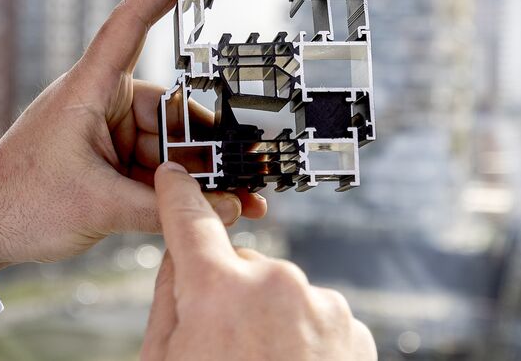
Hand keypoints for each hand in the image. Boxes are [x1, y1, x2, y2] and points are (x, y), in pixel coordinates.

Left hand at [0, 0, 266, 273]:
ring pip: (168, 143)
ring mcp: (103, 133)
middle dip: (212, 141)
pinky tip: (215, 207)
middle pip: (171, 108)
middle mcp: (98, 103)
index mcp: (87, 90)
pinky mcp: (105, 161)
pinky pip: (154, 167)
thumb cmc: (20, 203)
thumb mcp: (99, 208)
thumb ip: (165, 209)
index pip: (129, 25)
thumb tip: (229, 209)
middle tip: (253, 168)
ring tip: (245, 199)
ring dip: (202, 173)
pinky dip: (180, 187)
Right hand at [141, 162, 376, 359]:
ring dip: (270, 319)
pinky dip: (304, 337)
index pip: (190, 221)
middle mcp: (275, 284)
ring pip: (280, 292)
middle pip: (238, 267)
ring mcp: (320, 304)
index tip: (175, 177)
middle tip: (222, 346)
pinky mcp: (352, 326)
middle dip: (229, 294)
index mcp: (219, 290)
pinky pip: (315, 315)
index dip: (178, 196)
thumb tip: (177, 261)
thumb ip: (168, 302)